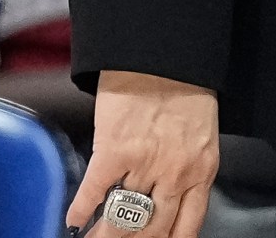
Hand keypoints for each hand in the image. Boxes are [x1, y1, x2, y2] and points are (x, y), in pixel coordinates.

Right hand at [65, 72, 219, 237]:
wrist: (165, 55)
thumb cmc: (185, 90)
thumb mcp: (201, 136)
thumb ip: (188, 168)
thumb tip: (166, 196)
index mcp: (201, 173)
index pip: (185, 229)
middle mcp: (175, 176)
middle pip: (151, 230)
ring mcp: (145, 165)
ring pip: (122, 218)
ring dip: (104, 234)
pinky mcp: (115, 151)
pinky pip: (95, 191)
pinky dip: (81, 209)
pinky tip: (74, 220)